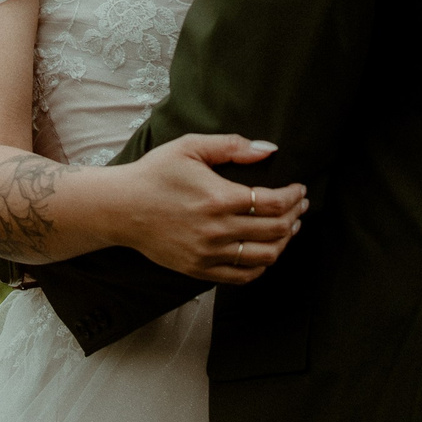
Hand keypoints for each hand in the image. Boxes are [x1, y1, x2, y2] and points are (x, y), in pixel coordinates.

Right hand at [107, 133, 306, 283]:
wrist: (121, 208)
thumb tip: (268, 149)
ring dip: (284, 242)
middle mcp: (217, 230)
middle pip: (275, 230)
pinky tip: (266, 252)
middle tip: (300, 207)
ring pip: (264, 257)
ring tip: (289, 228)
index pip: (273, 203)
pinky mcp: (199, 270)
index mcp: (219, 198)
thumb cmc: (155, 173)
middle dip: (295, 217)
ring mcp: (209, 254)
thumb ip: (231, 145)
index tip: (299, 190)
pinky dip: (261, 266)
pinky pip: (242, 276)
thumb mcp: (190, 147)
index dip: (293, 197)